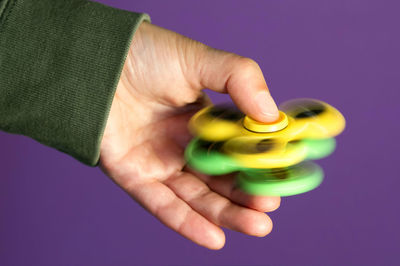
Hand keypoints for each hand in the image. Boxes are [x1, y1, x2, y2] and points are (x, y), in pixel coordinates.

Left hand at [100, 22, 280, 249]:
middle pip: (221, 180)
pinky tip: (214, 238)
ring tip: (258, 226)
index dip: (259, 166)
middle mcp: (186, 145)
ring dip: (226, 215)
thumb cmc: (150, 56)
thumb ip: (242, 80)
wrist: (99, 61)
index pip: (238, 151)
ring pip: (198, 197)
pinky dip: (186, 223)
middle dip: (247, 197)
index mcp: (206, 122)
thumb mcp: (202, 61)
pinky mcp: (136, 176)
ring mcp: (162, 163)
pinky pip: (163, 204)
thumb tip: (272, 118)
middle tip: (271, 208)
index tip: (281, 178)